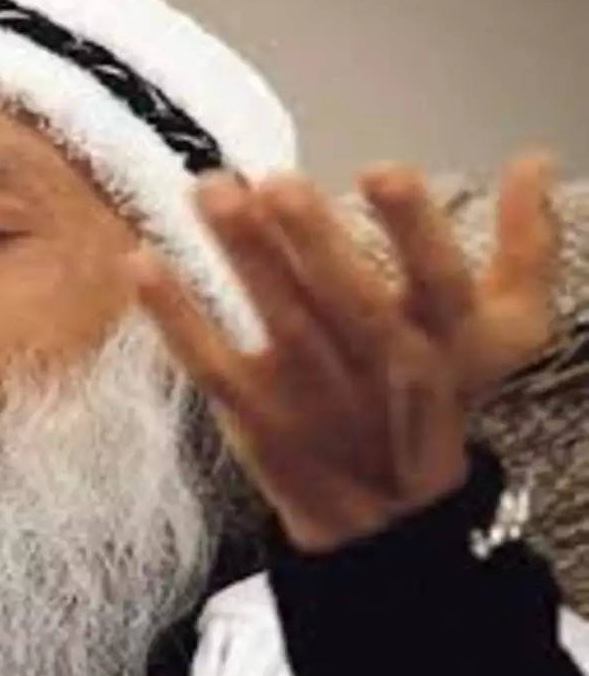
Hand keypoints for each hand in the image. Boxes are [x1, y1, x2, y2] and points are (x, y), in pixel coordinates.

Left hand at [128, 152, 559, 550]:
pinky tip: (141, 260)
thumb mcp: (502, 338)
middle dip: (312, 241)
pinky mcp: (253, 414)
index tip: (381, 169)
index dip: (412, 230)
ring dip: (240, 255)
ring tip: (208, 189)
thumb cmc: (432, 399)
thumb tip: (534, 157)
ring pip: (277, 322)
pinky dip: (173, 316)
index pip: (437, 284)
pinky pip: (208, 362)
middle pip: (348, 303)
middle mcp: (378, 371)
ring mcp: (311, 396)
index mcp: (442, 345)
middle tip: (272, 180)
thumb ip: (526, 250)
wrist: (385, 518)